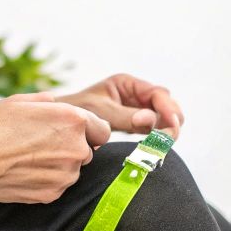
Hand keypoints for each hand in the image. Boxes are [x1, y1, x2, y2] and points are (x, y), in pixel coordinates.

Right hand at [0, 93, 110, 209]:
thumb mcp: (18, 101)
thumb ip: (47, 102)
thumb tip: (56, 104)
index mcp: (71, 120)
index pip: (102, 129)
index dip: (86, 129)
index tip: (70, 131)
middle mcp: (75, 149)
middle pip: (87, 150)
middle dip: (70, 146)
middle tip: (39, 143)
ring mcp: (64, 175)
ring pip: (72, 169)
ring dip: (58, 164)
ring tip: (26, 156)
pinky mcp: (51, 195)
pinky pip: (57, 185)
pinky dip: (46, 179)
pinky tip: (22, 170)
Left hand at [53, 73, 183, 140]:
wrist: (59, 125)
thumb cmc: (75, 112)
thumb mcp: (100, 112)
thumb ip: (125, 116)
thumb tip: (151, 121)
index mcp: (126, 84)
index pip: (158, 93)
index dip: (168, 109)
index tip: (172, 126)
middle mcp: (134, 94)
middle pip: (165, 104)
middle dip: (171, 119)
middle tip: (170, 138)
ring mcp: (134, 109)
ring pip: (161, 118)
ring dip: (167, 129)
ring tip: (164, 144)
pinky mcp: (132, 125)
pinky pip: (152, 130)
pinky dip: (157, 137)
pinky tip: (156, 147)